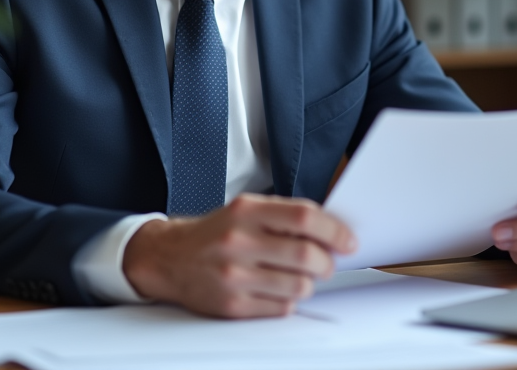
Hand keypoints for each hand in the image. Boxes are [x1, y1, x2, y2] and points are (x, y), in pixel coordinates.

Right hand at [121, 193, 356, 318]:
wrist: (169, 258)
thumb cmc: (215, 233)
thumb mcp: (245, 209)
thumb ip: (284, 215)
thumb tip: (331, 230)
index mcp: (246, 211)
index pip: (304, 217)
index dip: (334, 230)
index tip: (347, 240)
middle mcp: (239, 241)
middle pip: (306, 254)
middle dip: (327, 262)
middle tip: (327, 263)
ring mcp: (234, 275)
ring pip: (299, 285)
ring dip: (310, 283)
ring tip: (301, 276)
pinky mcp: (232, 304)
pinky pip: (281, 307)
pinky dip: (289, 300)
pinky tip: (278, 290)